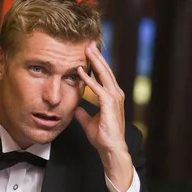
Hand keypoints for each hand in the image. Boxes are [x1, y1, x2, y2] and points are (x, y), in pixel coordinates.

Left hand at [76, 42, 132, 191]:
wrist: (111, 148)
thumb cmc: (103, 137)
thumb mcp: (88, 122)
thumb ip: (83, 113)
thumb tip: (76, 108)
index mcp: (111, 96)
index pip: (104, 75)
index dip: (96, 63)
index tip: (88, 52)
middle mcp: (115, 94)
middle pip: (105, 70)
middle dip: (97, 56)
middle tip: (89, 42)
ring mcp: (114, 98)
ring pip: (104, 75)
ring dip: (95, 62)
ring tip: (86, 49)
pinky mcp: (110, 104)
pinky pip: (98, 88)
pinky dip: (89, 79)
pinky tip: (81, 71)